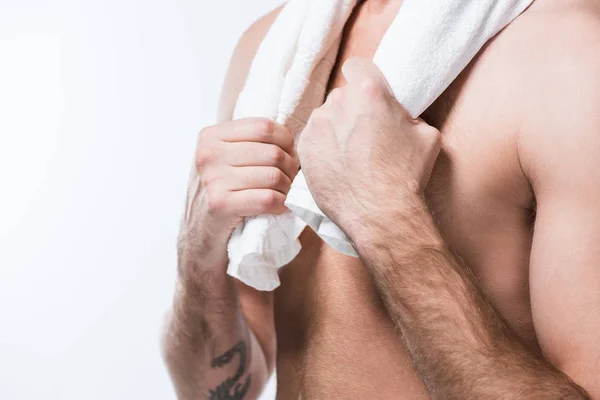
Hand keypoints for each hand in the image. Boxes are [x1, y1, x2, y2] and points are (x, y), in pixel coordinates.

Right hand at [179, 118, 298, 271]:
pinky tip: (277, 207)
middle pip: (273, 153)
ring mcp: (212, 180)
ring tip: (283, 194)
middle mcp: (208, 154)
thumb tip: (292, 137)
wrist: (199, 236)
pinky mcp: (220, 205)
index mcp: (210, 136)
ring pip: (274, 176)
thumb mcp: (225, 159)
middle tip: (290, 180)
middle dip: (290, 168)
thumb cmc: (221, 193)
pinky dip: (281, 204)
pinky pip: (268, 199)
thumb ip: (249, 142)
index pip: (265, 127)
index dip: (287, 141)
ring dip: (287, 188)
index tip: (289, 156)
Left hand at [297, 57, 440, 233]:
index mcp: (369, 92)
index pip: (358, 66)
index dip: (363, 77)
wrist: (379, 212)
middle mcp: (338, 102)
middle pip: (342, 96)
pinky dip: (322, 148)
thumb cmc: (406, 175)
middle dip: (352, 110)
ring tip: (350, 156)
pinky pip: (313, 139)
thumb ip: (408, 115)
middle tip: (364, 134)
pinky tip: (337, 165)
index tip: (365, 93)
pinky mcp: (304, 148)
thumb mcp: (426, 135)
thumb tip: (399, 116)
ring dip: (335, 129)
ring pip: (326, 118)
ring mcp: (317, 125)